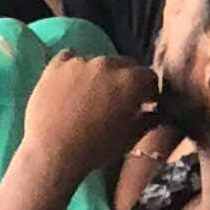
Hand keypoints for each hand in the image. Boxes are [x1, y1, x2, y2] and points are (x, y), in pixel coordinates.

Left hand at [21, 53, 160, 178]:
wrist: (52, 152)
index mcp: (131, 81)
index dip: (148, 91)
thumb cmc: (95, 149)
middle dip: (125, 80)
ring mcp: (80, 62)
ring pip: (97, 62)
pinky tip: (70, 84)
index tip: (144, 102)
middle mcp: (108, 64)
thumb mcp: (128, 139)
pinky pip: (69, 58)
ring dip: (99, 75)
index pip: (148, 76)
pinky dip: (73, 68)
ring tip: (90, 95)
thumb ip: (148, 121)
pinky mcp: (56, 65)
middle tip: (117, 100)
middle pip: (124, 65)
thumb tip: (157, 113)